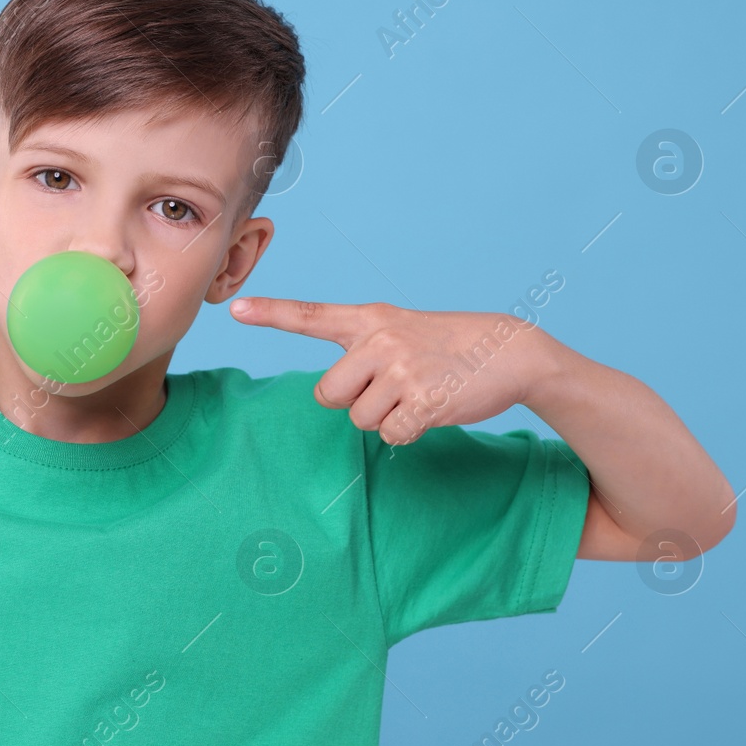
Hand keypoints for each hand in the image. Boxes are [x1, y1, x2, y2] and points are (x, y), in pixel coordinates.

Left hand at [228, 298, 554, 444]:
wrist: (511, 351)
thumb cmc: (448, 345)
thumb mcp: (402, 329)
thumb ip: (362, 349)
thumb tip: (330, 394)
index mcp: (370, 319)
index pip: (311, 316)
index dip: (271, 315)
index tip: (234, 310)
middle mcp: (381, 340)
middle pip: (327, 395)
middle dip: (352, 402)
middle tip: (390, 388)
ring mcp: (402, 370)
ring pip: (359, 420)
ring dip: (385, 418)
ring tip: (417, 392)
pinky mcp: (423, 401)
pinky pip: (390, 435)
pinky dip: (408, 432)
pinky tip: (432, 408)